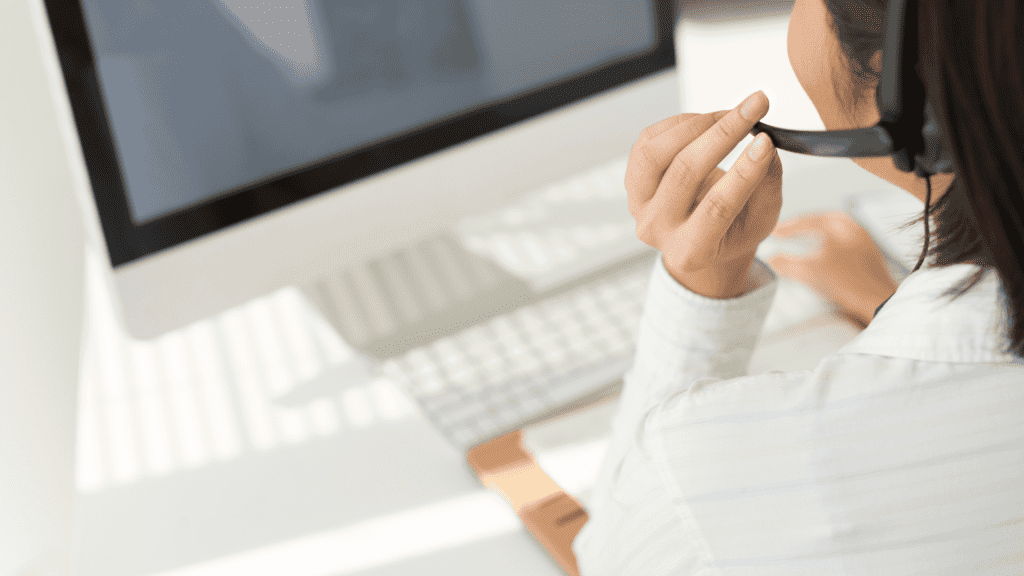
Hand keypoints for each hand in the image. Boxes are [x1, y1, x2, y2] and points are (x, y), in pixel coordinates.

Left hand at [626, 91, 782, 298]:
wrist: (698, 236)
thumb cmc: (731, 229)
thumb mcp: (761, 219)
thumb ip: (767, 186)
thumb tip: (765, 145)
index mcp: (691, 251)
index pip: (716, 208)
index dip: (742, 172)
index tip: (765, 141)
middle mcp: (657, 228)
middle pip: (684, 174)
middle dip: (724, 134)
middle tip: (755, 107)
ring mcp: (639, 203)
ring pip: (657, 153)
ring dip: (697, 124)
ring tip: (730, 114)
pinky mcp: (632, 177)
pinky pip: (649, 139)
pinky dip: (682, 123)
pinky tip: (707, 122)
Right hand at [767, 211, 897, 326]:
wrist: (878, 301)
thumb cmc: (850, 283)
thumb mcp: (811, 271)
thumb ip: (787, 264)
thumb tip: (772, 260)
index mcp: (841, 225)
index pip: (808, 220)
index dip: (787, 227)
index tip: (774, 232)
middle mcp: (855, 229)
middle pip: (823, 221)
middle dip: (803, 226)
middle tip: (788, 232)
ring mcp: (864, 242)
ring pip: (834, 232)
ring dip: (816, 235)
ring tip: (803, 241)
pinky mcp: (868, 257)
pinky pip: (843, 245)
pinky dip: (828, 246)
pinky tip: (823, 257)